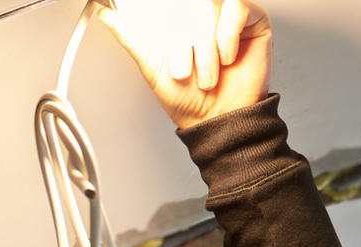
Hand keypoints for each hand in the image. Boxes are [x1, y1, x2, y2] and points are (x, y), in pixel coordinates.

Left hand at [97, 0, 271, 128]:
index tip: (162, 44)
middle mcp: (203, 17)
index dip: (159, 11)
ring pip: (208, 7)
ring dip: (204, 46)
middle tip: (181, 70)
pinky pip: (236, 8)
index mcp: (179, 24)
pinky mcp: (253, 21)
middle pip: (187, 6)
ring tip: (206, 75)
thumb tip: (107, 16)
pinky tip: (227, 58)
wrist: (219, 120)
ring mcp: (227, 16)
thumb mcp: (152, 68)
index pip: (168, 5)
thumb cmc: (189, 100)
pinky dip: (227, 36)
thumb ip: (131, 38)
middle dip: (181, 43)